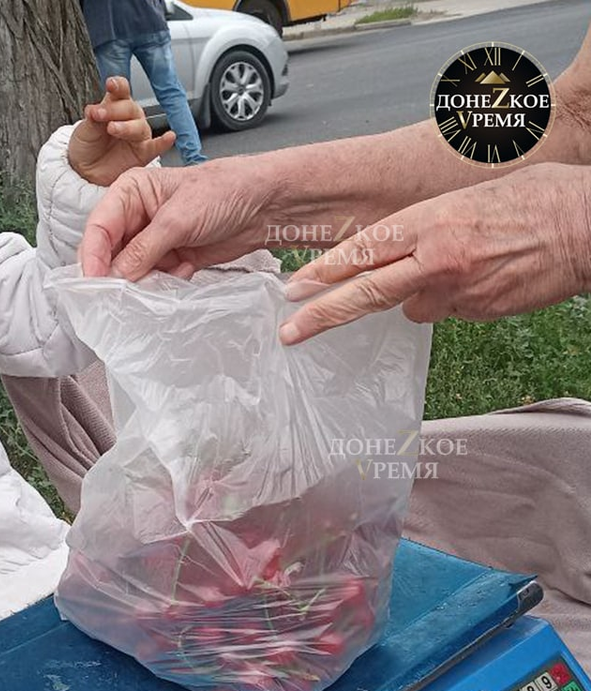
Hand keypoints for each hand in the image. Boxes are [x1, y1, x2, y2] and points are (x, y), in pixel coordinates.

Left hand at [68, 77, 176, 187]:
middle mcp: (129, 118)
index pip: (121, 91)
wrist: (85, 172)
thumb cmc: (87, 147)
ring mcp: (137, 135)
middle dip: (114, 110)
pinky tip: (169, 137)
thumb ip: (92, 119)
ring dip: (126, 127)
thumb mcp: (84, 130)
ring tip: (112, 128)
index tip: (111, 84)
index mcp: (115, 106)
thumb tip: (93, 109)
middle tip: (99, 115)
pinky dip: (163, 142)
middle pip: (130, 108)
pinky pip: (156, 147)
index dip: (118, 86)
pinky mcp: (143, 153)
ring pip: (139, 126)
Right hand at [78, 157, 275, 277]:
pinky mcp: (169, 259)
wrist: (265, 205)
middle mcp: (136, 217)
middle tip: (116, 295)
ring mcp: (152, 241)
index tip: (93, 282)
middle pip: (109, 253)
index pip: (98, 228)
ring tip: (155, 283)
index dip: (92, 256)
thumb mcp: (178, 219)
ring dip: (140, 282)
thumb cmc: (224, 192)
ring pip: (129, 271)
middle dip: (115, 273)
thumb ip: (143, 250)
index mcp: (130, 193)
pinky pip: (152, 280)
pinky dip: (161, 286)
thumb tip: (115, 277)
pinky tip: (181, 274)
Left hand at [280, 163, 590, 343]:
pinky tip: (483, 276)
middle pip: (365, 292)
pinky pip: (448, 310)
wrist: (590, 227)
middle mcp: (437, 258)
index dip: (323, 272)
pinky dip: (454, 298)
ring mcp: (458, 290)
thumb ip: (425, 226)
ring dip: (418, 294)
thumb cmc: (539, 200)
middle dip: (322, 314)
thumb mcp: (468, 198)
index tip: (293, 288)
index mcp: (431, 221)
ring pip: (411, 306)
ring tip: (462, 265)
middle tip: (290, 331)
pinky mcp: (479, 312)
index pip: (363, 251)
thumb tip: (400, 250)